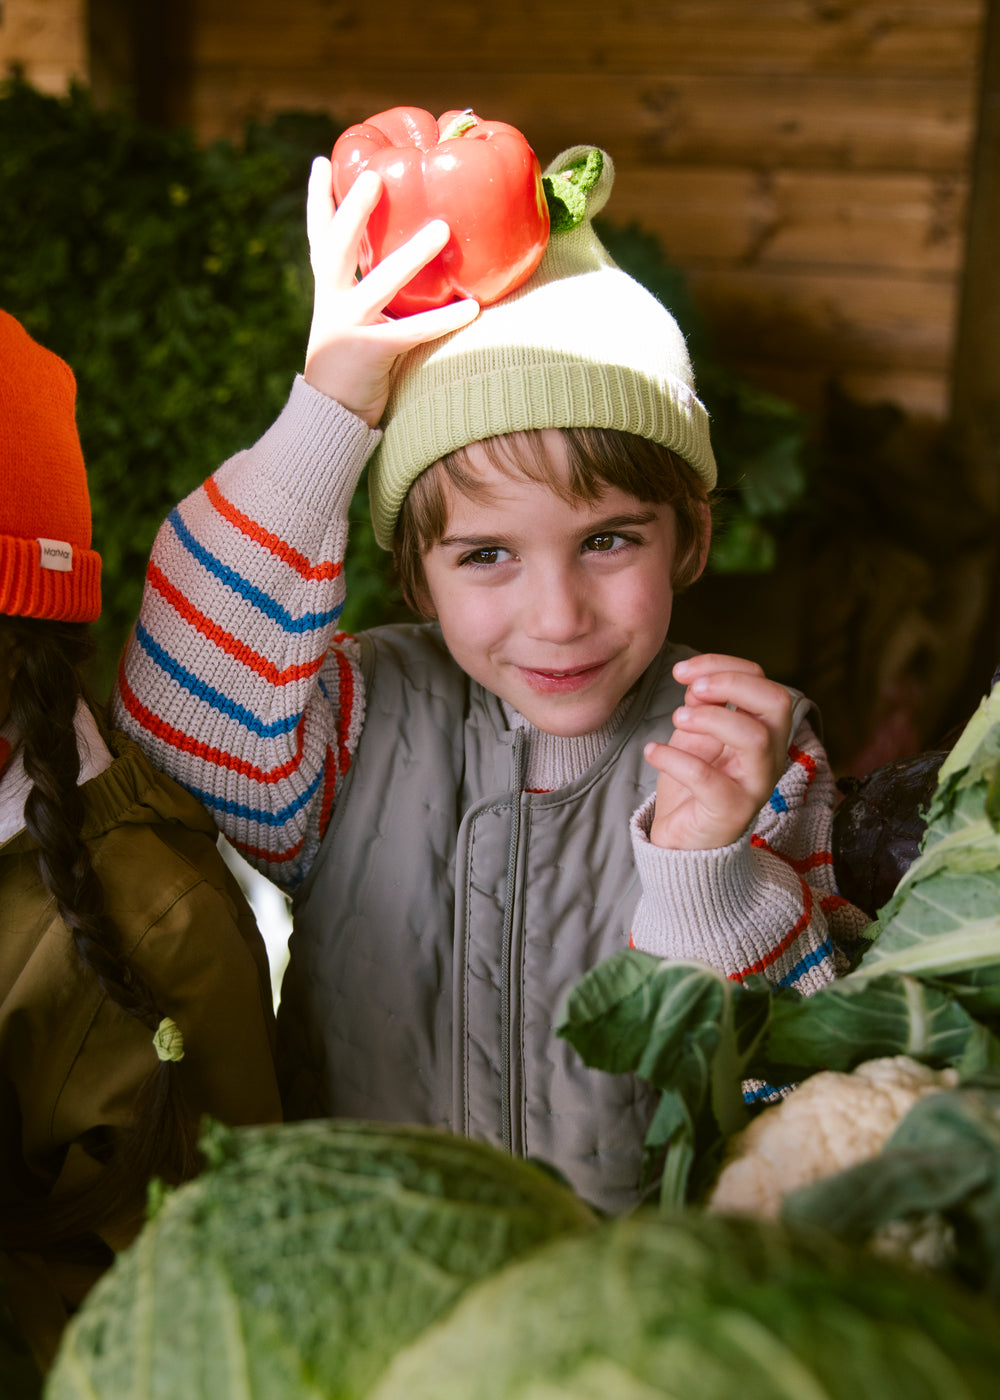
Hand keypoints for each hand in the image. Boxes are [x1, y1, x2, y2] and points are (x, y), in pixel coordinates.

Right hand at [303, 156, 479, 423]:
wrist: (330, 418)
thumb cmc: (352, 368)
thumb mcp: (352, 323)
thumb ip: (370, 294)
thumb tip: (409, 263)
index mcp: (327, 292)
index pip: (318, 237)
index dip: (319, 200)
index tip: (323, 161)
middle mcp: (331, 304)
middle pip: (336, 246)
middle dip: (353, 209)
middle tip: (376, 175)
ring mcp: (347, 329)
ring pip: (378, 284)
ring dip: (411, 255)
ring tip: (442, 228)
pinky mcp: (370, 355)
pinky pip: (411, 333)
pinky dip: (444, 321)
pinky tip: (473, 307)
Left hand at [644, 654, 793, 849]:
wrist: (684, 842)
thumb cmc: (694, 784)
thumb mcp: (696, 735)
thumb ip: (702, 705)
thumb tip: (696, 678)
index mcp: (764, 732)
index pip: (764, 684)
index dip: (726, 667)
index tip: (684, 671)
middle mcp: (769, 756)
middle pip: (777, 704)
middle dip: (733, 684)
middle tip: (693, 689)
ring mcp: (754, 785)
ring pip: (755, 738)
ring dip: (711, 718)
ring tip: (676, 718)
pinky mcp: (732, 813)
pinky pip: (710, 781)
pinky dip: (676, 759)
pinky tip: (653, 751)